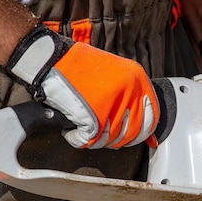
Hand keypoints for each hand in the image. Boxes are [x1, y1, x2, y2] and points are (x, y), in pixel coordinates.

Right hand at [4, 25, 158, 148]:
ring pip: (112, 139)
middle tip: (104, 136)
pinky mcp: (93, 117)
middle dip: (119, 140)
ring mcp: (113, 104)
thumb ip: (130, 95)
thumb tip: (141, 124)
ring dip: (97, 140)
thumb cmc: (77, 67)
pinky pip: (92, 141)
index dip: (144, 132)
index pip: (152, 116)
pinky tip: (73, 130)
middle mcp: (129, 91)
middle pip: (133, 132)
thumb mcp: (115, 73)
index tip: (138, 139)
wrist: (48, 59)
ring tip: (85, 129)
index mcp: (138, 78)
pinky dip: (79, 140)